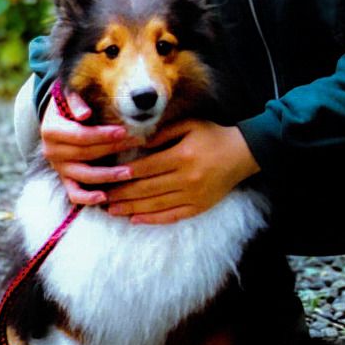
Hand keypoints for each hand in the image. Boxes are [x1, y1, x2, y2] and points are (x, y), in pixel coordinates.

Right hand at [40, 88, 142, 204]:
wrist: (59, 116)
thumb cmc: (70, 103)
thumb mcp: (69, 94)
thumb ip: (76, 100)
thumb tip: (85, 114)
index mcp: (51, 130)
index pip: (80, 136)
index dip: (102, 135)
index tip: (124, 131)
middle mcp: (52, 151)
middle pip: (85, 154)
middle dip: (113, 149)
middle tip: (137, 144)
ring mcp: (59, 167)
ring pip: (83, 176)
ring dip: (107, 176)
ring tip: (129, 172)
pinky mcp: (65, 178)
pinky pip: (74, 194)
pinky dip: (88, 198)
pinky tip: (105, 197)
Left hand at [104, 120, 259, 225]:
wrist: (243, 154)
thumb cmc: (213, 136)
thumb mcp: (189, 125)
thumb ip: (163, 133)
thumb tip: (138, 144)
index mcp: (182, 156)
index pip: (147, 167)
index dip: (125, 173)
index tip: (107, 176)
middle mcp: (187, 178)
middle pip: (147, 189)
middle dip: (122, 194)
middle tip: (101, 197)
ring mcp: (193, 196)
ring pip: (156, 205)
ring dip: (131, 209)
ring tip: (112, 210)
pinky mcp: (199, 207)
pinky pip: (172, 216)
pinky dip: (152, 219)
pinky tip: (135, 219)